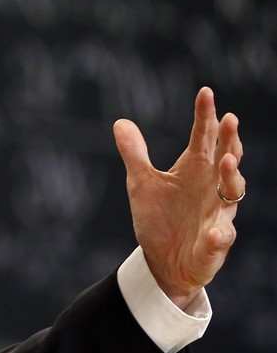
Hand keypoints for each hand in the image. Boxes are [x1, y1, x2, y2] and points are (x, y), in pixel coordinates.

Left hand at [113, 87, 244, 309]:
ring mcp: (217, 214)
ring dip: (230, 177)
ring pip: (231, 193)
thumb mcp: (141, 183)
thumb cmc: (158, 218)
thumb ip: (134, 153)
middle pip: (225, 158)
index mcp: (194, 169)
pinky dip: (221, 235)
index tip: (205, 92)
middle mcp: (211, 187)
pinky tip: (217, 232)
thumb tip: (120, 122)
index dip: (205, 115)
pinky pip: (221, 238)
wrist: (162, 261)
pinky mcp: (215, 243)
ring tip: (226, 161)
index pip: (203, 137)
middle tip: (229, 119)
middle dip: (229, 140)